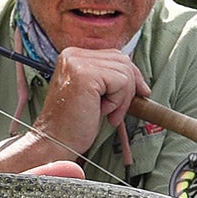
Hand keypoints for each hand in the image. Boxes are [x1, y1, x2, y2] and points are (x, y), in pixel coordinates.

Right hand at [36, 46, 150, 162]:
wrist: (56, 142)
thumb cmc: (74, 123)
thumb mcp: (95, 93)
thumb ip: (109, 78)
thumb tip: (138, 77)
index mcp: (73, 56)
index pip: (115, 55)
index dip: (131, 76)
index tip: (140, 93)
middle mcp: (73, 55)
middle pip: (123, 61)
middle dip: (128, 89)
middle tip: (115, 112)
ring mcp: (77, 63)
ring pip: (124, 72)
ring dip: (122, 98)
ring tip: (106, 113)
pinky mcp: (85, 75)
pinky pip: (120, 82)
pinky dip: (117, 101)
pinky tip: (102, 111)